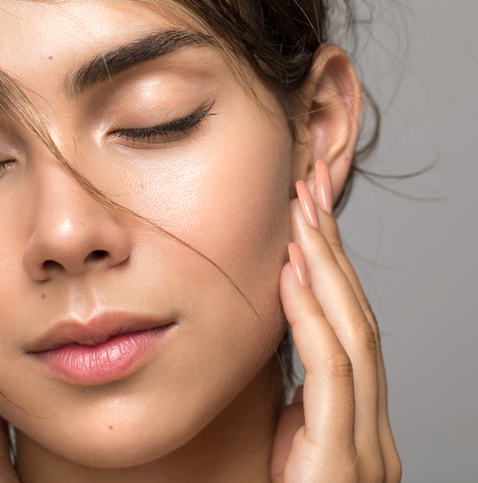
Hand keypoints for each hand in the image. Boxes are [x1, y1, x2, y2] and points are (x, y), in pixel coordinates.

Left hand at [270, 160, 400, 481]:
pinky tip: (294, 275)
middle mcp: (370, 424)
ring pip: (354, 335)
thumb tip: (281, 353)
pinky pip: (333, 374)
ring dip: (327, 268)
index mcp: (354, 418)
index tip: (305, 216)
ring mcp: (364, 442)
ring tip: (302, 213)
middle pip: (358, 317)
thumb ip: (296, 401)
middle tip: (309, 188)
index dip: (330, 268)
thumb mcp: (288, 443)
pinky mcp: (343, 459)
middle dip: (334, 251)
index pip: (348, 327)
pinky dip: (315, 319)